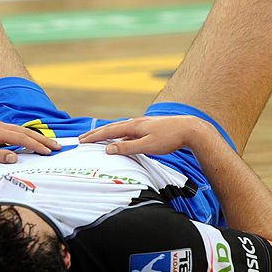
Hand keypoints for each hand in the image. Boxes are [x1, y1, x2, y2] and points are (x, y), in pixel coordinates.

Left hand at [0, 121, 59, 163]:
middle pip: (26, 132)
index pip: (22, 138)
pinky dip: (27, 135)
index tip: (49, 152)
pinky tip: (32, 140)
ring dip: (37, 137)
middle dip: (43, 139)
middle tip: (58, 147)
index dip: (37, 145)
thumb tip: (15, 157)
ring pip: (22, 130)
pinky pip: (15, 131)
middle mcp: (0, 126)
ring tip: (49, 144)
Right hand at [78, 116, 208, 155]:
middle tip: (83, 138)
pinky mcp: (150, 128)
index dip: (94, 137)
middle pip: (112, 128)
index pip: (109, 132)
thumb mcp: (147, 146)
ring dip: (107, 133)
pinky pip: (129, 131)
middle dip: (97, 133)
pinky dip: (120, 135)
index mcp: (134, 126)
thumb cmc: (170, 139)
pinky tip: (121, 139)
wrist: (190, 129)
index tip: (81, 141)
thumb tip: (108, 149)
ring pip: (120, 129)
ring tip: (97, 137)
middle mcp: (136, 123)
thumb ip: (128, 148)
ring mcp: (143, 124)